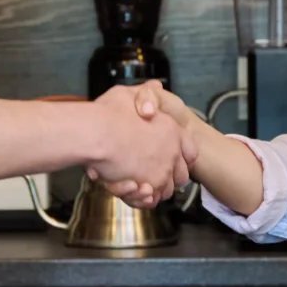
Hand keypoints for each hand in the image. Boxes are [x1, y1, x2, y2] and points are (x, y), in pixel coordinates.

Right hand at [86, 86, 195, 205]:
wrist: (96, 134)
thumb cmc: (109, 113)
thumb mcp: (128, 94)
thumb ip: (145, 94)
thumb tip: (155, 86)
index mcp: (172, 131)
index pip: (190, 151)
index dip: (180, 156)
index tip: (167, 157)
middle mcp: (172, 153)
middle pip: (180, 175)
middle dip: (168, 176)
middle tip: (149, 173)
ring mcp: (162, 172)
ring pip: (165, 190)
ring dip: (152, 188)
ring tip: (135, 182)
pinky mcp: (148, 188)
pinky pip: (149, 200)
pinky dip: (140, 198)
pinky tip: (128, 187)